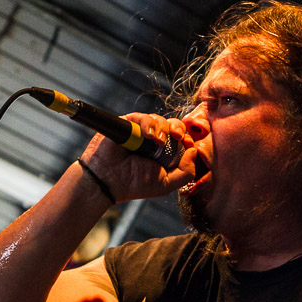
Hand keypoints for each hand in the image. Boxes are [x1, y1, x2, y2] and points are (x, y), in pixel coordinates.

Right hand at [79, 112, 194, 201]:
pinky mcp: (128, 124)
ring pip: (159, 120)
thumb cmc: (134, 183)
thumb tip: (194, 151)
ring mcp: (141, 132)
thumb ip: (186, 172)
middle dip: (179, 128)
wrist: (107, 180)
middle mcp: (154, 141)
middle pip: (173, 125)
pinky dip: (148, 124)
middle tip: (179, 136)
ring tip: (158, 141)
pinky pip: (142, 117)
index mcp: (165, 153)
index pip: (182, 139)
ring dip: (162, 128)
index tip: (187, 144)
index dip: (187, 139)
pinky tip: (148, 135)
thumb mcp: (166, 184)